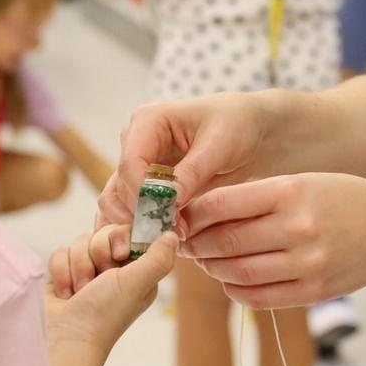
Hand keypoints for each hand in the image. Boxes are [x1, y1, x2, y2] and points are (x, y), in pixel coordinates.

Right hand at [44, 224, 177, 355]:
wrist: (65, 338)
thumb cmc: (104, 314)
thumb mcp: (137, 283)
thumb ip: (158, 258)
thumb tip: (172, 235)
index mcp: (137, 270)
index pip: (131, 231)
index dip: (121, 237)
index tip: (119, 254)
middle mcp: (115, 269)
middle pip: (103, 232)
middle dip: (97, 253)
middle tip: (98, 277)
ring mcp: (89, 270)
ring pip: (81, 240)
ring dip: (78, 266)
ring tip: (80, 291)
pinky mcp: (65, 273)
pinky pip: (61, 252)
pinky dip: (61, 273)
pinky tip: (66, 294)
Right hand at [97, 93, 271, 235]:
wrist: (248, 132)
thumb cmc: (235, 126)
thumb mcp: (219, 145)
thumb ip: (192, 172)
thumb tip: (170, 202)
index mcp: (148, 121)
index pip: (130, 164)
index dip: (144, 195)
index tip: (168, 217)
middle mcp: (135, 143)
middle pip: (118, 188)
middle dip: (139, 216)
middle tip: (167, 237)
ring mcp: (137, 166)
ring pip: (117, 204)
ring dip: (137, 226)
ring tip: (166, 241)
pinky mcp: (145, 186)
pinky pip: (131, 211)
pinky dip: (140, 229)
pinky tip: (159, 244)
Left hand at [182, 173, 365, 309]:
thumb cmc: (342, 198)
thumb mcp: (303, 181)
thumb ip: (257, 197)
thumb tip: (203, 214)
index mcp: (291, 191)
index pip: (224, 204)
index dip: (193, 213)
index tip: (180, 215)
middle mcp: (298, 227)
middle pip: (226, 241)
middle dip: (197, 243)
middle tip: (184, 241)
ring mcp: (307, 263)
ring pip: (238, 272)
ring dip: (213, 268)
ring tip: (206, 259)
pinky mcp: (314, 291)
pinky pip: (260, 297)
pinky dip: (236, 290)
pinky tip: (230, 280)